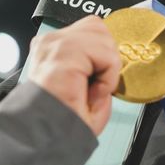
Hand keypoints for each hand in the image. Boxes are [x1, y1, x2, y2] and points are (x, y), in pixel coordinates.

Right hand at [29, 16, 121, 135]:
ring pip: (104, 38)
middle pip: (99, 27)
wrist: (49, 136)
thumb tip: (116, 52)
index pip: (92, 28)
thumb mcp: (88, 83)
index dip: (102, 53)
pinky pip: (107, 56)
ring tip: (91, 89)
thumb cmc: (64, 118)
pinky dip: (108, 77)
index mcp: (53, 46)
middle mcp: (50, 41)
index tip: (93, 81)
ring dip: (108, 69)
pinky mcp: (63, 52)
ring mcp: (55, 44)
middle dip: (107, 57)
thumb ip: (101, 61)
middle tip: (93, 85)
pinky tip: (92, 91)